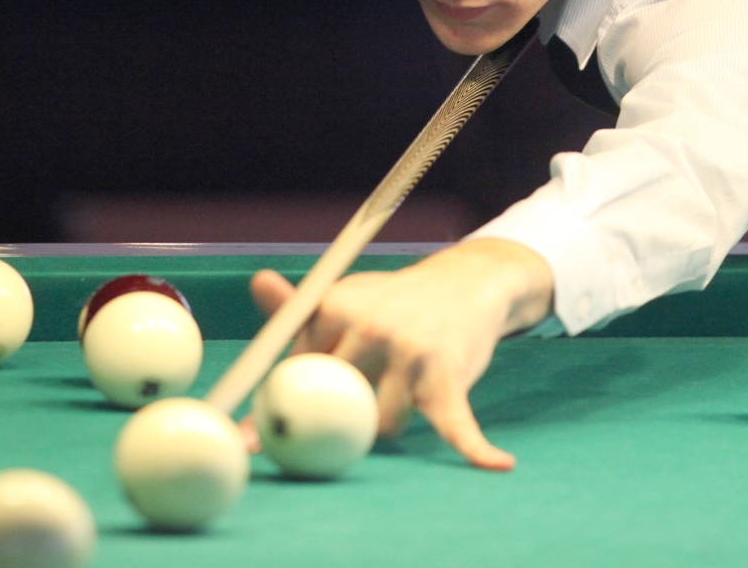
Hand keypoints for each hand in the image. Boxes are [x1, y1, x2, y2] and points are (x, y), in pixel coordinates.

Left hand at [246, 238, 553, 470]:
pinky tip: (496, 463)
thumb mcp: (345, 298)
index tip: (251, 443)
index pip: (300, 371)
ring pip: (381, 425)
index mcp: (337, 308)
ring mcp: (412, 355)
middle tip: (331, 433)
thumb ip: (298, 309)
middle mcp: (372, 328)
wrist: (465, 284)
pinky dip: (476, 448)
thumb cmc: (393, 301)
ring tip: (402, 394)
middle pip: (335, 403)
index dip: (284, 407)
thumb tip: (257, 284)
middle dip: (336, 420)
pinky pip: (456, 424)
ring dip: (387, 423)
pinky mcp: (449, 378)